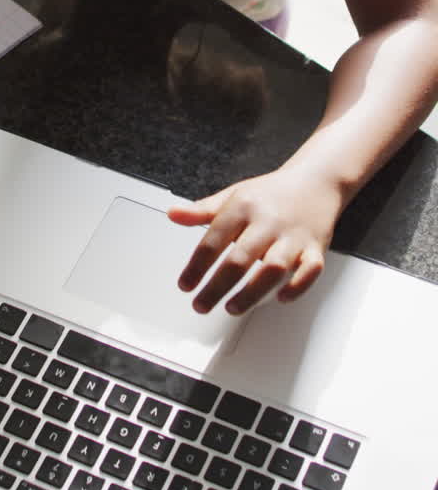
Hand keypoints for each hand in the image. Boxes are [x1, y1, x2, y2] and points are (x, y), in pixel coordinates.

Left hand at [168, 167, 341, 315]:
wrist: (315, 182)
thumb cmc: (270, 194)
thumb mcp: (233, 195)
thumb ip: (203, 210)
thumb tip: (173, 214)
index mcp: (245, 207)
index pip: (214, 239)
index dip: (197, 265)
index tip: (185, 285)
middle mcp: (269, 221)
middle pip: (240, 259)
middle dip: (217, 286)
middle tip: (201, 305)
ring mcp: (293, 236)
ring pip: (273, 269)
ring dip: (251, 293)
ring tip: (231, 307)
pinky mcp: (316, 248)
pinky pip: (310, 271)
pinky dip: (296, 287)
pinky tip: (280, 298)